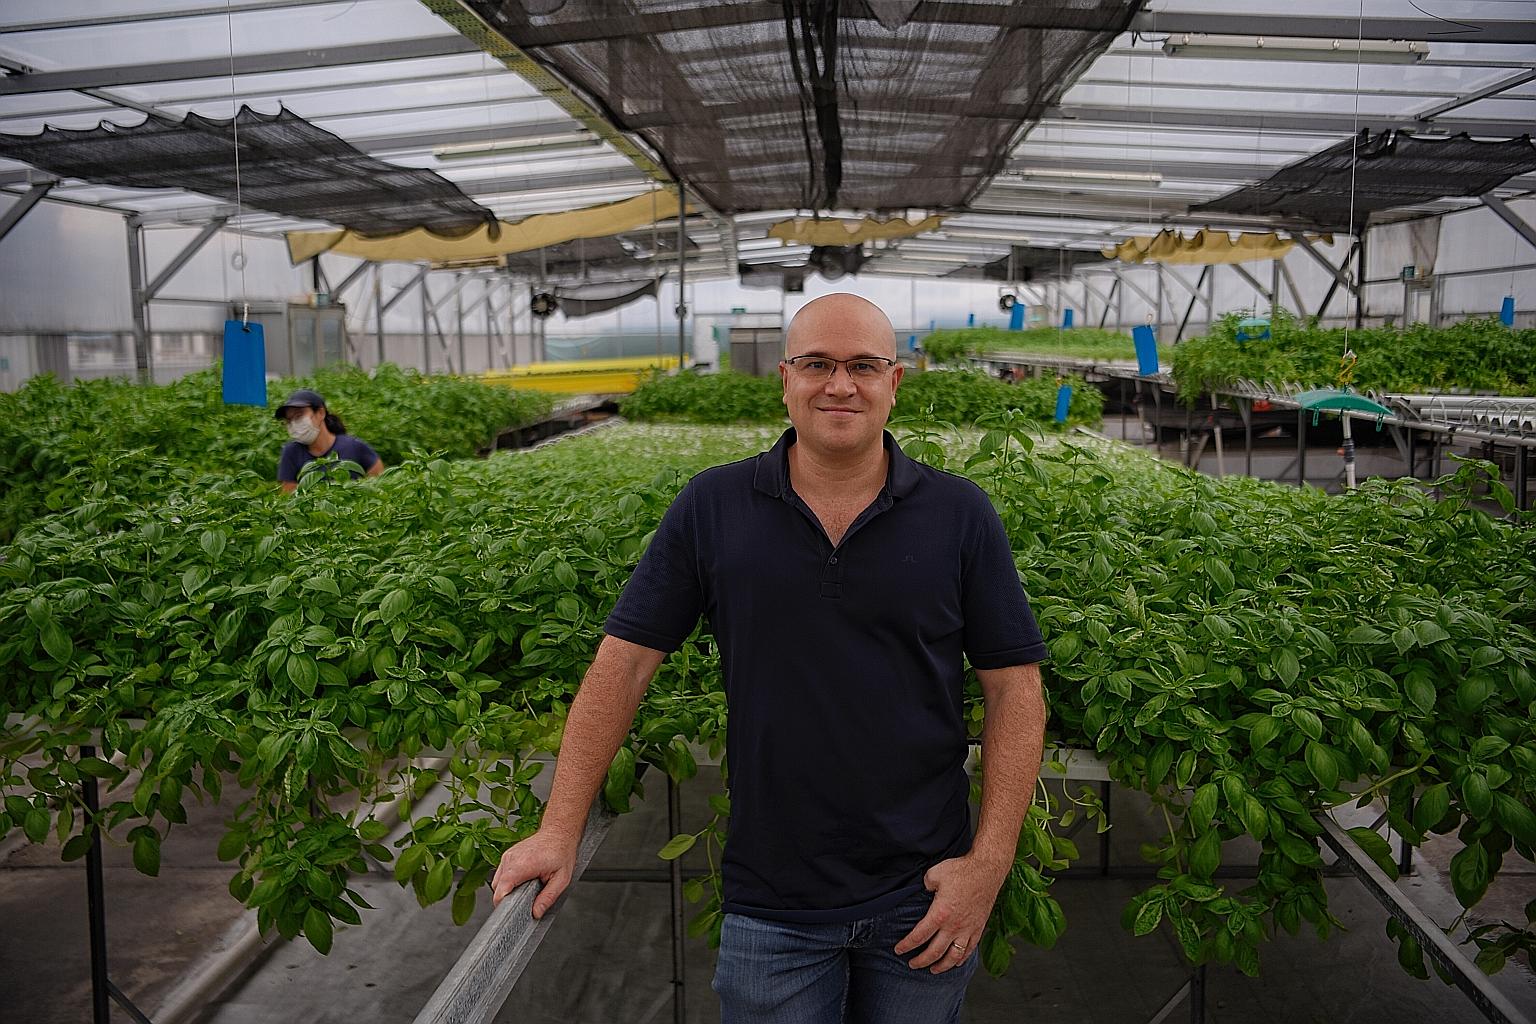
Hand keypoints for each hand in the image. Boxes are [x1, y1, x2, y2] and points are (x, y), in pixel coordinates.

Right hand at [490, 829, 578, 917]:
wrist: (558, 832)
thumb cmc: (561, 852)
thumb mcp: (561, 879)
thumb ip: (548, 898)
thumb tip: (536, 913)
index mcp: (522, 865)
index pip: (501, 890)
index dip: (504, 904)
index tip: (512, 910)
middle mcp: (511, 859)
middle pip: (497, 888)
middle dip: (508, 898)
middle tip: (524, 900)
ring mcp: (508, 856)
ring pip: (497, 881)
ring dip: (507, 889)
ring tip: (524, 888)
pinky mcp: (507, 855)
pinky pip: (501, 873)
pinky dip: (508, 880)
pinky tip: (522, 880)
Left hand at [893, 854, 1008, 973]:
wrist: (987, 870)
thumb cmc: (961, 870)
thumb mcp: (934, 874)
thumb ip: (925, 885)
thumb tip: (924, 890)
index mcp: (940, 914)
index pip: (919, 936)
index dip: (907, 945)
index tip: (899, 950)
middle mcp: (953, 926)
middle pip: (934, 952)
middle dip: (921, 961)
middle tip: (912, 964)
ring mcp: (968, 929)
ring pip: (953, 956)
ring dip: (942, 966)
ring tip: (933, 970)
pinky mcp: (979, 927)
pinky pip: (970, 949)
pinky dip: (962, 959)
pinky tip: (956, 962)